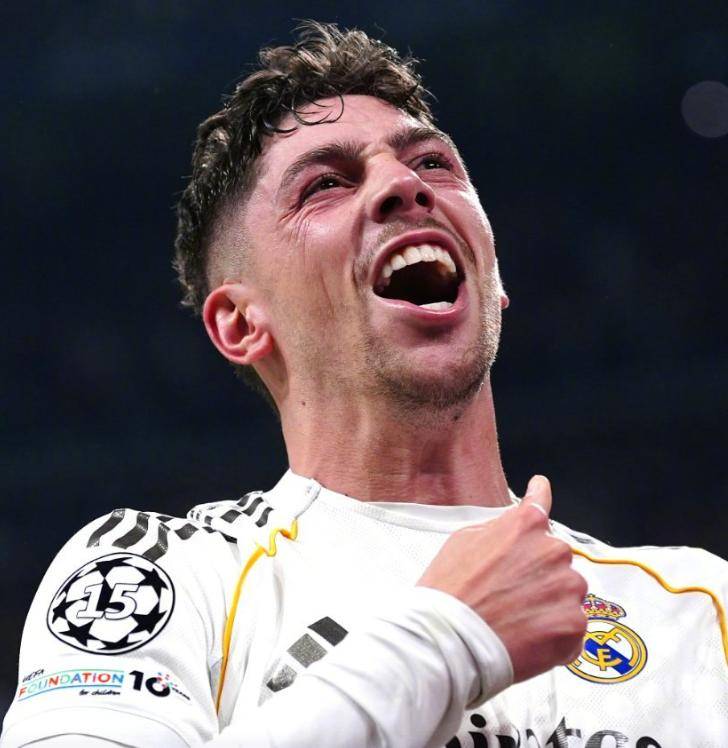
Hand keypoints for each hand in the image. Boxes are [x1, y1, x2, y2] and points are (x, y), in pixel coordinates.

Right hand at [417, 475, 586, 682]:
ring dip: (549, 604)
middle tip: (509, 593)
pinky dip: (555, 634)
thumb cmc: (449, 593)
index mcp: (526, 525)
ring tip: (515, 620)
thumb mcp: (462, 541)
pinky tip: (526, 638)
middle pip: (555, 557)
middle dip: (538, 572)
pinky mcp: (574, 624)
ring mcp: (567, 588)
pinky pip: (572, 627)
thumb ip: (497, 528)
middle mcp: (553, 550)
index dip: (540, 493)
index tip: (541, 488)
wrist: (449, 642)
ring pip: (567, 592)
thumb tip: (511, 525)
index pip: (540, 500)